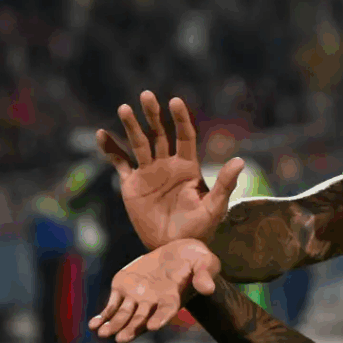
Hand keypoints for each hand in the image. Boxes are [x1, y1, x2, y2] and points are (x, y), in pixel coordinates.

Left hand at [89, 239, 219, 342]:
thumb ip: (204, 274)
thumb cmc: (196, 259)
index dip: (160, 318)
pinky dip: (103, 316)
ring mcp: (137, 298)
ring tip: (103, 333)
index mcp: (173, 299)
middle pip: (141, 320)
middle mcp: (154, 303)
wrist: (177, 251)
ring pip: (124, 316)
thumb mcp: (204, 262)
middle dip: (132, 329)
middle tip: (121, 339)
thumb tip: (208, 289)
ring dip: (114, 325)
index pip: (166, 311)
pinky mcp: (123, 289)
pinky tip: (94, 324)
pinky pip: (111, 307)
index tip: (153, 326)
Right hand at [96, 91, 245, 249]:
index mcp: (188, 167)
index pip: (184, 136)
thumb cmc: (199, 229)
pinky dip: (111, 149)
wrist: (173, 247)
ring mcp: (149, 173)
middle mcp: (168, 165)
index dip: (180, 119)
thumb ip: (225, 184)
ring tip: (123, 108)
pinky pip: (120, 163)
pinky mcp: (132, 185)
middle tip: (146, 95)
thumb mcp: (215, 207)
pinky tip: (101, 134)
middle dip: (153, 115)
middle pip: (160, 134)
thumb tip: (240, 161)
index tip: (174, 101)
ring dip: (131, 126)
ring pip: (139, 143)